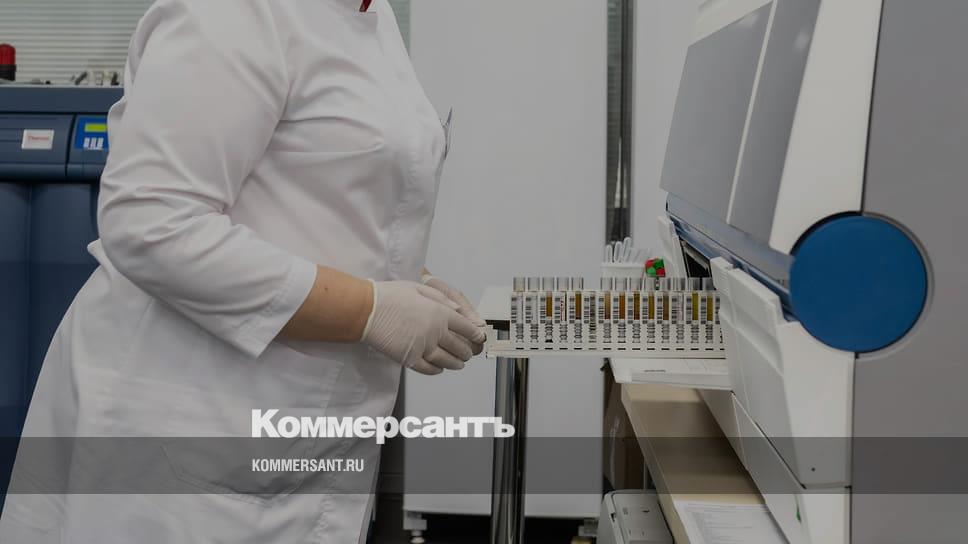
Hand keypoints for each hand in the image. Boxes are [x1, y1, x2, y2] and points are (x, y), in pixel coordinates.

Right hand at [361, 281, 484, 374]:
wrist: (366, 311)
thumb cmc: (388, 296)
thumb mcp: (418, 288)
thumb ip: (441, 299)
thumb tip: (458, 309)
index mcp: (439, 312)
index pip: (465, 327)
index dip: (474, 334)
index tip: (478, 337)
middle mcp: (434, 331)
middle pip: (459, 346)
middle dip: (467, 351)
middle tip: (469, 353)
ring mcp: (423, 347)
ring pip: (446, 360)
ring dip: (456, 363)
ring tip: (460, 364)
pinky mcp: (409, 358)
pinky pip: (429, 368)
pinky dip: (437, 370)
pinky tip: (440, 369)